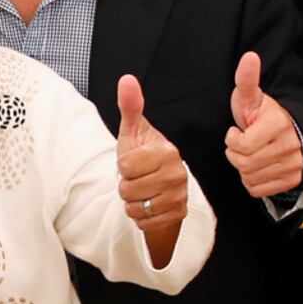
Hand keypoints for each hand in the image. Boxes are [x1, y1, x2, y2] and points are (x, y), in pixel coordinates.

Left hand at [116, 74, 191, 243]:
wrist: (159, 184)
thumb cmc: (142, 156)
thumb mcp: (133, 132)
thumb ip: (130, 107)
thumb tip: (127, 80)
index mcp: (167, 152)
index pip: (126, 166)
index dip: (123, 166)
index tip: (134, 162)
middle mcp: (177, 174)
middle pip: (128, 190)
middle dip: (125, 186)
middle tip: (137, 178)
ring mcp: (179, 196)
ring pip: (134, 208)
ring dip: (131, 203)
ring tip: (142, 191)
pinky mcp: (177, 215)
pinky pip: (144, 223)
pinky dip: (140, 217)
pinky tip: (148, 205)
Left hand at [221, 51, 302, 198]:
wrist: (287, 132)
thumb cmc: (262, 115)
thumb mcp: (250, 97)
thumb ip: (246, 79)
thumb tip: (249, 57)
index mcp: (278, 124)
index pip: (241, 146)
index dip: (232, 140)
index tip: (238, 131)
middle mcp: (290, 146)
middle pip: (244, 164)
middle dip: (235, 155)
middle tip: (242, 144)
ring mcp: (293, 165)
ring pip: (250, 178)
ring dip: (243, 168)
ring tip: (251, 153)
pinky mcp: (292, 180)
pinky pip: (257, 190)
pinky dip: (252, 181)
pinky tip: (257, 166)